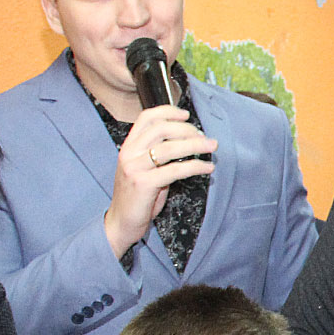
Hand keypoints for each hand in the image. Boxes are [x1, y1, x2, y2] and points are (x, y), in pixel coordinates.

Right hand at [103, 102, 216, 257]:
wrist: (122, 222)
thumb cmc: (138, 196)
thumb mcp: (145, 169)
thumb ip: (158, 154)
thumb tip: (187, 141)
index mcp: (128, 146)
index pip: (146, 118)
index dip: (168, 112)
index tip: (186, 115)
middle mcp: (129, 153)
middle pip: (161, 129)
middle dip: (187, 129)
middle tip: (204, 136)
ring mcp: (135, 168)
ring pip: (170, 148)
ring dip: (196, 145)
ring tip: (212, 147)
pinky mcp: (144, 183)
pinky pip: (176, 170)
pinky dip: (196, 166)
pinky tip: (207, 167)